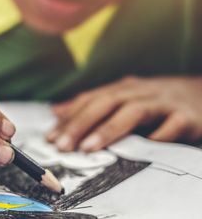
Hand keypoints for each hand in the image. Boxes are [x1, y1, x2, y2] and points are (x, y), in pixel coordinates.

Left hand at [46, 76, 201, 151]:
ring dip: (109, 129)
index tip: (50, 138)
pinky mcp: (187, 116)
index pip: (90, 100)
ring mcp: (163, 102)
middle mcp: (139, 92)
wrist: (201, 94)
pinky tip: (142, 149)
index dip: (68, 118)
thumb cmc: (155, 101)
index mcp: (122, 89)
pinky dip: (157, 137)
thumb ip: (90, 105)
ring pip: (133, 111)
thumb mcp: (122, 99)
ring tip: (89, 148)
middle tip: (62, 146)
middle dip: (81, 124)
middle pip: (105, 103)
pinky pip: (172, 126)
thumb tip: (56, 110)